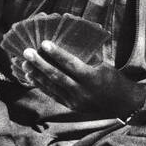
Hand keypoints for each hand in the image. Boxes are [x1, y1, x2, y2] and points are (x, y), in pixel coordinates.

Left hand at [21, 40, 143, 119]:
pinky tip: (31, 76)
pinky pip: (52, 94)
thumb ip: (86, 56)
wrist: (121, 103)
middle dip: (40, 63)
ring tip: (24, 63)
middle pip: (57, 76)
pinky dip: (41, 85)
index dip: (57, 53)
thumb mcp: (104, 65)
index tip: (44, 43)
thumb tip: (69, 39)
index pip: (71, 64)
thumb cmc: (112, 79)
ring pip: (52, 86)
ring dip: (37, 74)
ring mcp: (75, 101)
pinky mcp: (70, 106)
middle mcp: (82, 91)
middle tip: (27, 52)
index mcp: (92, 78)